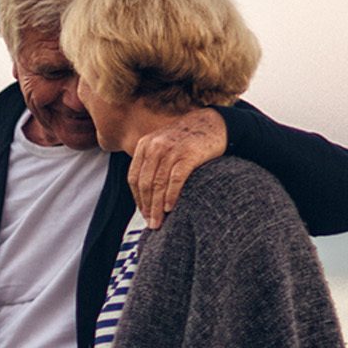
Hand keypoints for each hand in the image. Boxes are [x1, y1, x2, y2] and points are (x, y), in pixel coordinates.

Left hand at [128, 108, 225, 228]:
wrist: (214, 123)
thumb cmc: (188, 139)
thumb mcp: (163, 144)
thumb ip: (152, 161)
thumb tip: (145, 192)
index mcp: (145, 145)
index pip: (133, 177)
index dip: (137, 198)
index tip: (143, 213)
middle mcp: (155, 146)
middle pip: (145, 183)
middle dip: (147, 206)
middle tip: (151, 223)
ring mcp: (171, 150)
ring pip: (158, 184)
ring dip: (157, 206)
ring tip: (159, 221)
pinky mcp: (188, 154)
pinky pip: (175, 179)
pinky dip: (171, 196)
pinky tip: (170, 208)